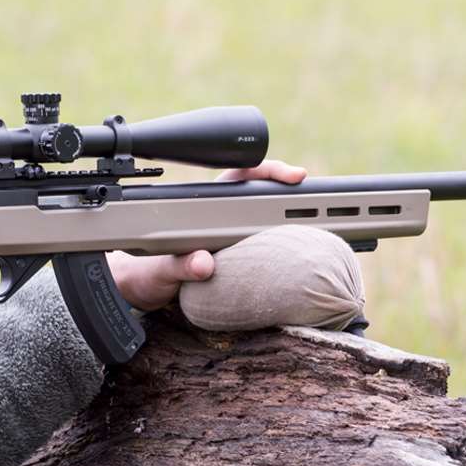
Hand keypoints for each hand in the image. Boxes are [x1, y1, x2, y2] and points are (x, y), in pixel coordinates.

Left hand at [106, 160, 307, 310]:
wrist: (140, 293)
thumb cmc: (146, 275)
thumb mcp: (159, 273)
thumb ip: (179, 267)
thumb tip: (203, 263)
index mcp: (200, 208)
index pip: (240, 176)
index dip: (268, 172)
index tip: (291, 178)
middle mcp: (219, 218)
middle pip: (264, 194)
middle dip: (293, 193)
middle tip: (321, 202)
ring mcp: (228, 237)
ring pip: (268, 220)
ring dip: (295, 220)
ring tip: (325, 223)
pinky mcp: (235, 258)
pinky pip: (266, 245)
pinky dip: (288, 244)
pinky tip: (306, 250)